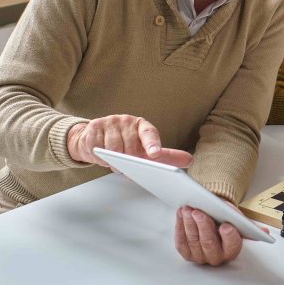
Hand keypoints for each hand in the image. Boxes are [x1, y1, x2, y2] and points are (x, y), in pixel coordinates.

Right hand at [67, 115, 193, 168]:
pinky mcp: (94, 127)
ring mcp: (110, 122)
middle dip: (128, 160)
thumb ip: (166, 156)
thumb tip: (189, 160)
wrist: (96, 138)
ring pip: (113, 148)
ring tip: (114, 161)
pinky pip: (97, 148)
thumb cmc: (125, 145)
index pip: (150, 133)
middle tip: (127, 164)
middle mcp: (126, 120)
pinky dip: (100, 156)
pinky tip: (101, 154)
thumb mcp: (145, 150)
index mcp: (142, 125)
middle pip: (129, 147)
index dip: (152, 144)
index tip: (155, 155)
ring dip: (114, 160)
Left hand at [174, 203, 269, 266]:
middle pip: (209, 243)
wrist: (214, 219)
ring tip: (188, 209)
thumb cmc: (226, 219)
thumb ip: (249, 226)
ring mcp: (200, 256)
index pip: (232, 245)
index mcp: (232, 250)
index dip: (229, 236)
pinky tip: (181, 215)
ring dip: (189, 223)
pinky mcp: (186, 253)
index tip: (226, 225)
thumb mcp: (239, 221)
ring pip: (194, 240)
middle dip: (203, 226)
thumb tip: (265, 232)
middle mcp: (216, 257)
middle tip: (199, 212)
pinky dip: (180, 227)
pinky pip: (181, 242)